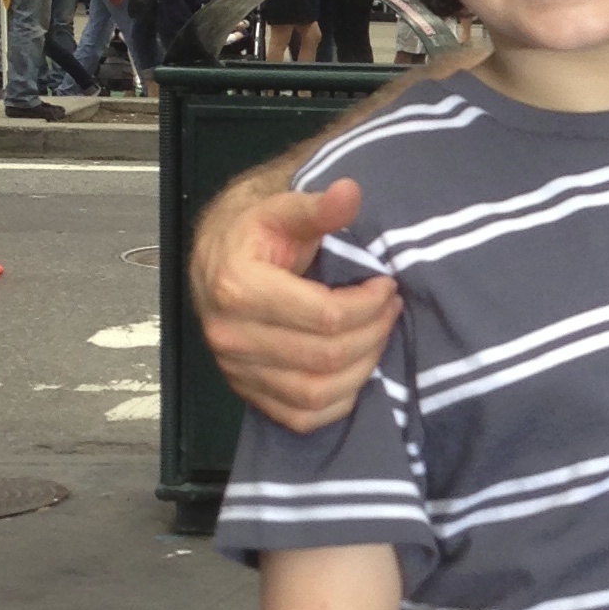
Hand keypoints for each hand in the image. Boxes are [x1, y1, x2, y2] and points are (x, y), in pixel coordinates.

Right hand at [189, 175, 398, 430]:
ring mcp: (236, 370)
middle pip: (325, 356)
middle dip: (372, 334)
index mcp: (238, 288)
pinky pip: (300, 418)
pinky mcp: (246, 393)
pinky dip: (337, 402)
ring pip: (316, 392)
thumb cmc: (256, 232)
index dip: (369, 304)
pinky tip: (355, 371)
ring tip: (379, 336)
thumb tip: (350, 192)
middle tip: (391, 310)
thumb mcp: (283, 208)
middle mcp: (230, 335)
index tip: (388, 286)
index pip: (325, 316)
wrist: (217, 258)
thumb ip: (318, 206)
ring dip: (362, 369)